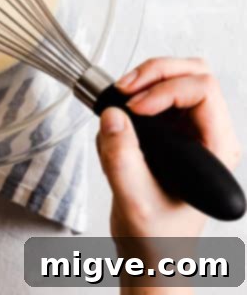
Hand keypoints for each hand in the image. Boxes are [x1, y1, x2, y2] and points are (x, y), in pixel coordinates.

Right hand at [97, 57, 240, 238]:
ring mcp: (188, 128)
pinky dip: (132, 93)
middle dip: (156, 72)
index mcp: (216, 148)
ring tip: (120, 97)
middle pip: (193, 72)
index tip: (135, 108)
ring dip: (145, 78)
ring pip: (175, 75)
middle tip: (125, 88)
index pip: (202, 90)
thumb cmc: (157, 238)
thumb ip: (121, 158)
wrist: (150, 254)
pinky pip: (152, 90)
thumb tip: (111, 115)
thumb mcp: (135, 200)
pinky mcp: (167, 128)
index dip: (166, 90)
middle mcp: (207, 133)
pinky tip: (117, 120)